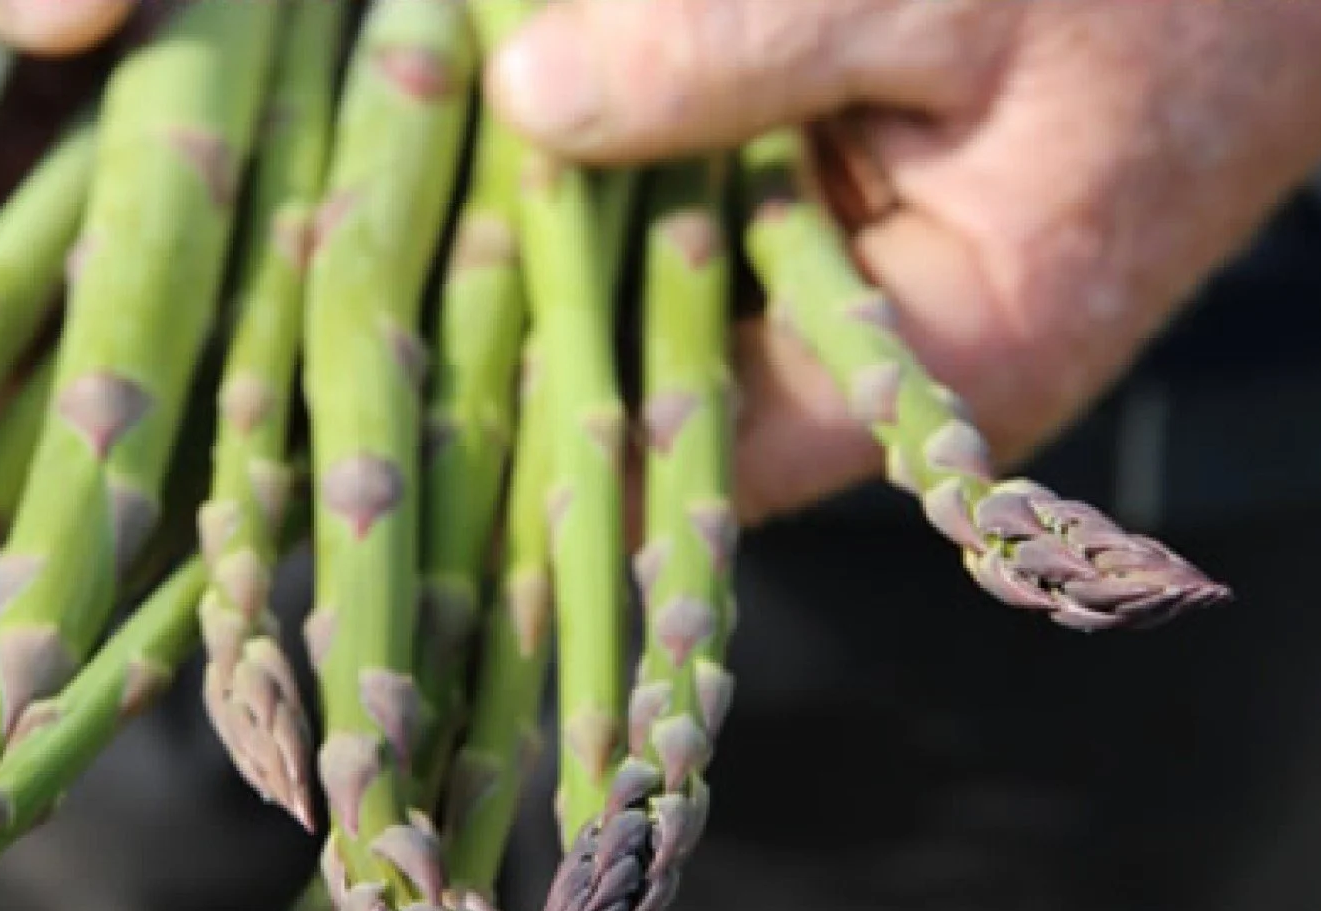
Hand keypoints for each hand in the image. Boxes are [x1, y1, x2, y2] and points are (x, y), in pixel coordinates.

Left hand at [486, 0, 1320, 521]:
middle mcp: (888, 358)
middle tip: (383, 243)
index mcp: (937, 370)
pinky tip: (536, 95)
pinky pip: (710, 198)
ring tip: (426, 155)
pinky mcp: (848, 199)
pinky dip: (635, 140)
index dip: (547, 419)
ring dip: (570, 209)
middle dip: (532, 297)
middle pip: (661, 365)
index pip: (695, 456)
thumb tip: (531, 101)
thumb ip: (732, 42)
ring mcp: (867, 277)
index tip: (416, 365)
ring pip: (673, 274)